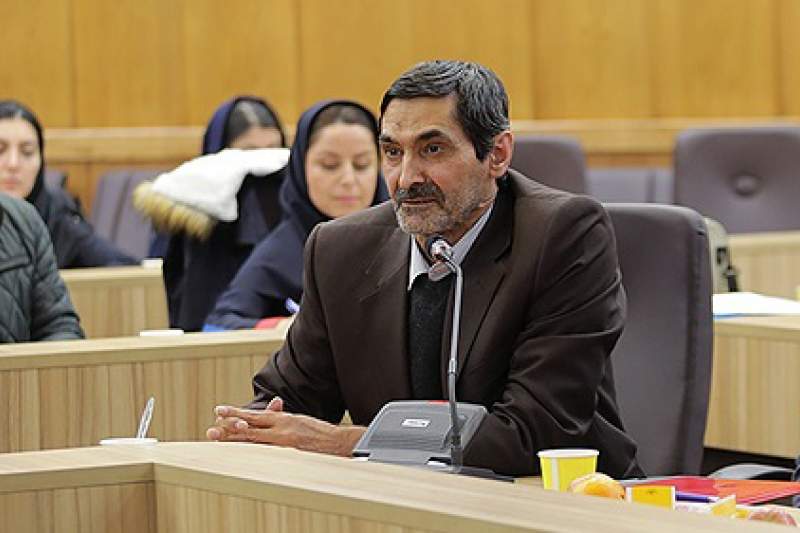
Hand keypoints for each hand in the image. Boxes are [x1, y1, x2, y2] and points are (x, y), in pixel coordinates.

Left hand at [206, 398, 365, 456]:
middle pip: (249, 428)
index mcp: (282, 419)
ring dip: (235, 440)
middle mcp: (280, 429)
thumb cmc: (318, 432)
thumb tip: (273, 403)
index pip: (254, 415)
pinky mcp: (288, 455)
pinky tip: (239, 455)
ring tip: (218, 437)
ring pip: (254, 441)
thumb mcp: (298, 419)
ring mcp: (284, 443)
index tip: (219, 411)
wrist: (337, 442)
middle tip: (211, 430)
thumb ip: (282, 414)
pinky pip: (265, 455)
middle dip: (229, 429)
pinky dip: (251, 454)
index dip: (235, 413)